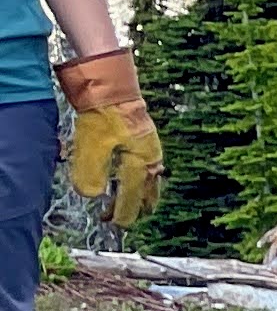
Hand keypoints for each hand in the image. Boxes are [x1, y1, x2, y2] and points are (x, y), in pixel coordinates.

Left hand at [54, 48, 162, 228]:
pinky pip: (150, 167)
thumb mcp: (91, 146)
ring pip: (151, 181)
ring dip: (142, 195)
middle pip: (147, 193)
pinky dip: (143, 179)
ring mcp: (151, 148)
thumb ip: (90, 174)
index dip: (123, 214)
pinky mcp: (146, 139)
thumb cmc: (104, 114)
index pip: (131, 198)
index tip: (115, 225)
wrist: (112, 85)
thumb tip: (92, 196)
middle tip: (120, 219)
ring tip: (139, 203)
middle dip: (134, 208)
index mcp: (140, 164)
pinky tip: (138, 175)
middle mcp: (151, 159)